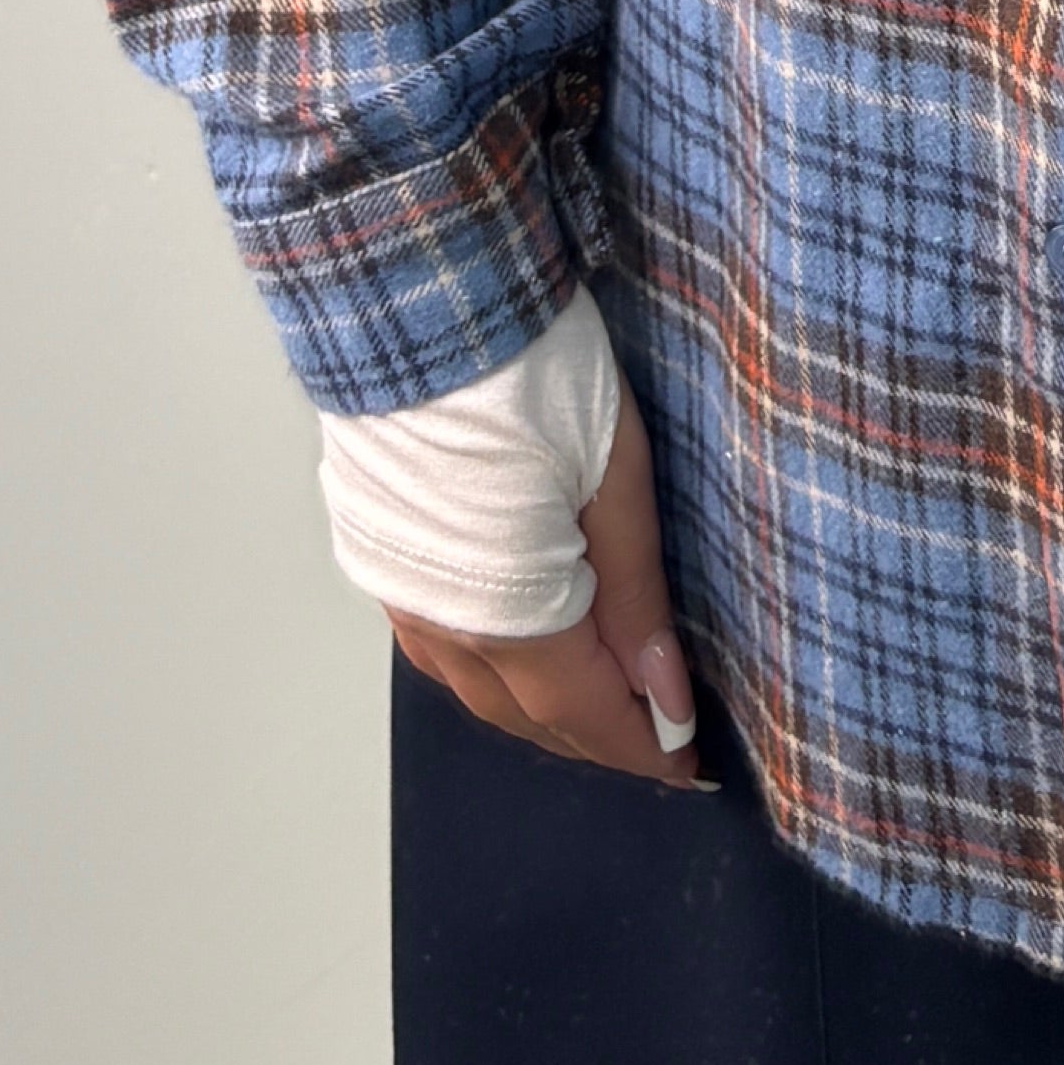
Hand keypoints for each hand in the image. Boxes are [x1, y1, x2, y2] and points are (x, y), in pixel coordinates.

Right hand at [385, 383, 712, 790]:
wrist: (422, 301)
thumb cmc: (525, 372)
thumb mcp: (614, 477)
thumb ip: (636, 595)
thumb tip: (665, 689)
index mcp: (505, 613)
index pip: (582, 714)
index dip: (639, 745)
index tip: (686, 763)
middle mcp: (440, 621)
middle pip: (527, 715)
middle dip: (596, 735)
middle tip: (659, 738)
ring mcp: (399, 591)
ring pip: (477, 688)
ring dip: (541, 709)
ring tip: (603, 703)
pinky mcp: (377, 555)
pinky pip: (439, 646)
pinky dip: (493, 668)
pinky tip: (525, 652)